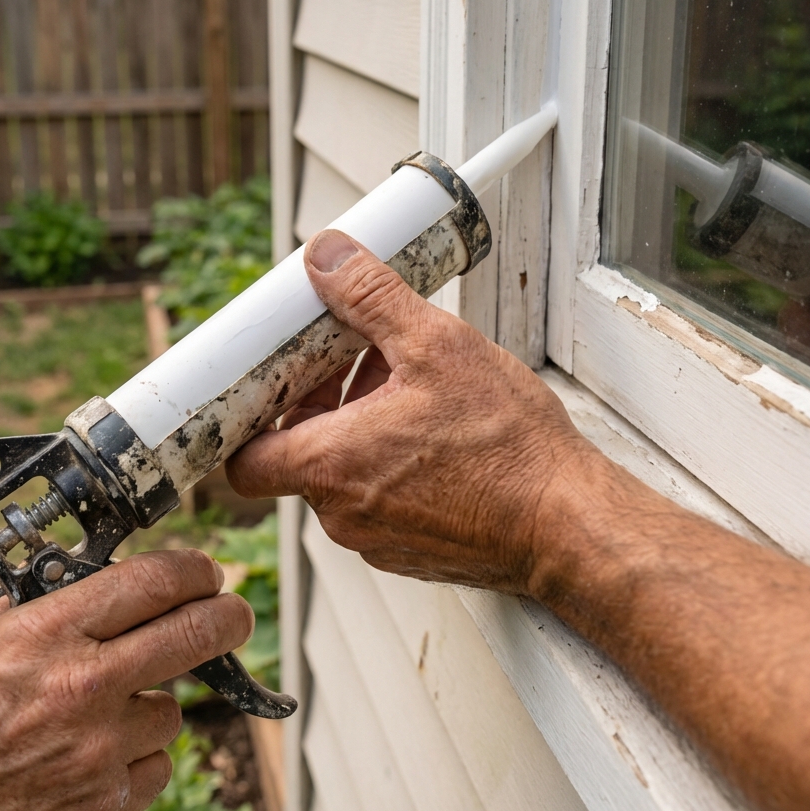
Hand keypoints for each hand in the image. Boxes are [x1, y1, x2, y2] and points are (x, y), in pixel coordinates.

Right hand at [0, 550, 252, 810]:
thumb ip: (33, 600)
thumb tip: (91, 572)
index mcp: (50, 633)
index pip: (155, 579)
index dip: (195, 569)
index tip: (206, 572)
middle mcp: (84, 685)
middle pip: (199, 633)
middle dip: (230, 616)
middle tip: (232, 614)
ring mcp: (99, 749)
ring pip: (174, 708)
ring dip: (154, 701)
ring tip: (104, 708)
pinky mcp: (103, 804)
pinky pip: (155, 765)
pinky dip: (137, 757)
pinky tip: (97, 754)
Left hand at [226, 229, 607, 594]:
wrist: (566, 523)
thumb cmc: (509, 450)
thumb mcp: (436, 346)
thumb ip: (371, 297)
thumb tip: (327, 259)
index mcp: (331, 465)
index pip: (243, 458)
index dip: (249, 417)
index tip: (271, 382)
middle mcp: (342, 513)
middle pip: (297, 453)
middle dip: (321, 402)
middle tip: (358, 361)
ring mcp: (375, 539)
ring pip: (340, 475)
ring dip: (358, 428)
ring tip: (407, 389)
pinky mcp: (407, 551)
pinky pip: (375, 499)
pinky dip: (388, 463)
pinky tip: (433, 432)